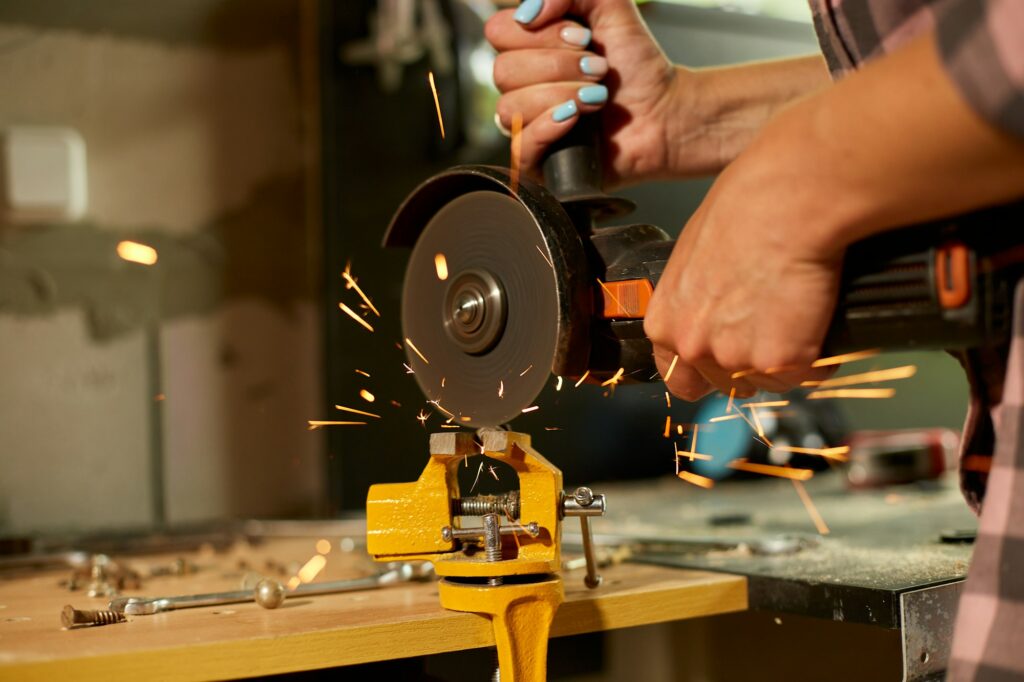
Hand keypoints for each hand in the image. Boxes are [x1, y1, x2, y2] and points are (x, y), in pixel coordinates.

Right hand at [486, 0, 691, 185]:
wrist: (665, 113)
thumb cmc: (637, 67)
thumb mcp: (610, 8)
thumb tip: (528, 13)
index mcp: (529, 48)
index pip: (499, 31)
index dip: (540, 33)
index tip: (583, 39)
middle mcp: (521, 85)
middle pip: (503, 70)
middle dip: (558, 67)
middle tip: (598, 70)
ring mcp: (526, 124)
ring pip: (511, 107)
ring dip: (562, 96)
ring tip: (597, 98)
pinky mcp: (538, 160)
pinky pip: (520, 146)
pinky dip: (548, 127)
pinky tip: (575, 120)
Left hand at [643, 136, 843, 399]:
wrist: (790, 199)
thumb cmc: (747, 206)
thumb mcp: (696, 254)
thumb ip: (696, 297)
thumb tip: (717, 307)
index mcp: (665, 322)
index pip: (680, 378)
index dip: (709, 371)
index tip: (729, 361)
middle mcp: (693, 347)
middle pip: (728, 383)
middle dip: (754, 363)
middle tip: (777, 325)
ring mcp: (737, 359)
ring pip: (771, 381)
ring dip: (790, 358)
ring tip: (801, 310)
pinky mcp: (782, 362)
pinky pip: (812, 372)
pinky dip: (824, 353)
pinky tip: (822, 314)